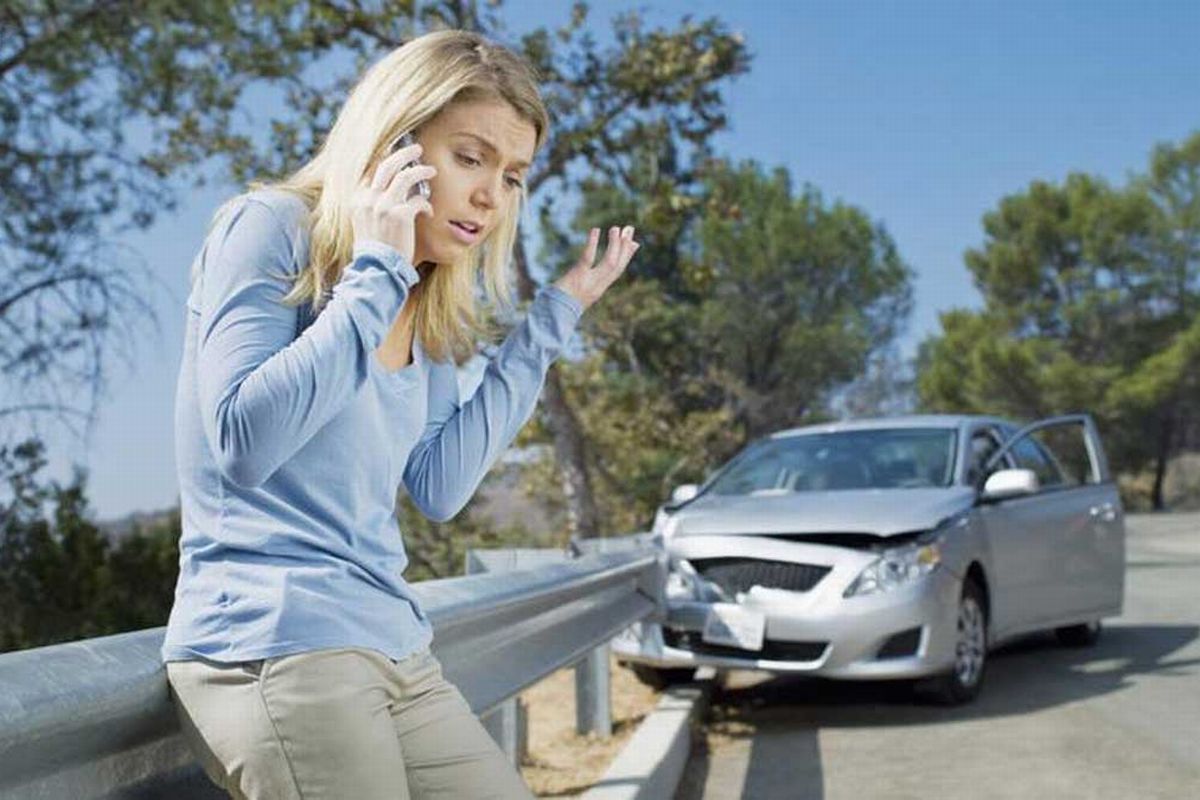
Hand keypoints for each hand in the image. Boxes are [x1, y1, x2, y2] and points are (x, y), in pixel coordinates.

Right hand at [351, 142, 436, 265]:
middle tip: (416, 149)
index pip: (372, 170)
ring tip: (431, 170)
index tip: (398, 155)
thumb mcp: (364, 223)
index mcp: (358, 200)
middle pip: (387, 166)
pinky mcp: (400, 216)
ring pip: (405, 177)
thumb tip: (391, 189)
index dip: (386, 159)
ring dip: (420, 171)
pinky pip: (418, 200)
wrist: (376, 269)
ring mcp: (384, 206)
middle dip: (404, 154)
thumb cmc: (374, 249)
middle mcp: (368, 199)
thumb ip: (372, 205)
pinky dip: (426, 204)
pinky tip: (428, 211)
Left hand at [554, 226, 639, 311]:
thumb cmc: (561, 302)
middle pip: (617, 266)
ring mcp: (588, 282)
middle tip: (629, 229)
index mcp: (598, 290)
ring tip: (616, 228)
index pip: (618, 271)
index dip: (627, 256)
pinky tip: (595, 230)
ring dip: (615, 245)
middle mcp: (597, 287)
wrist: (551, 315)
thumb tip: (595, 269)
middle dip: (625, 247)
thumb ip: (587, 280)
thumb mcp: (577, 290)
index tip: (634, 242)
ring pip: (609, 263)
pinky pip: (588, 258)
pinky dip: (592, 243)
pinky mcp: (576, 276)